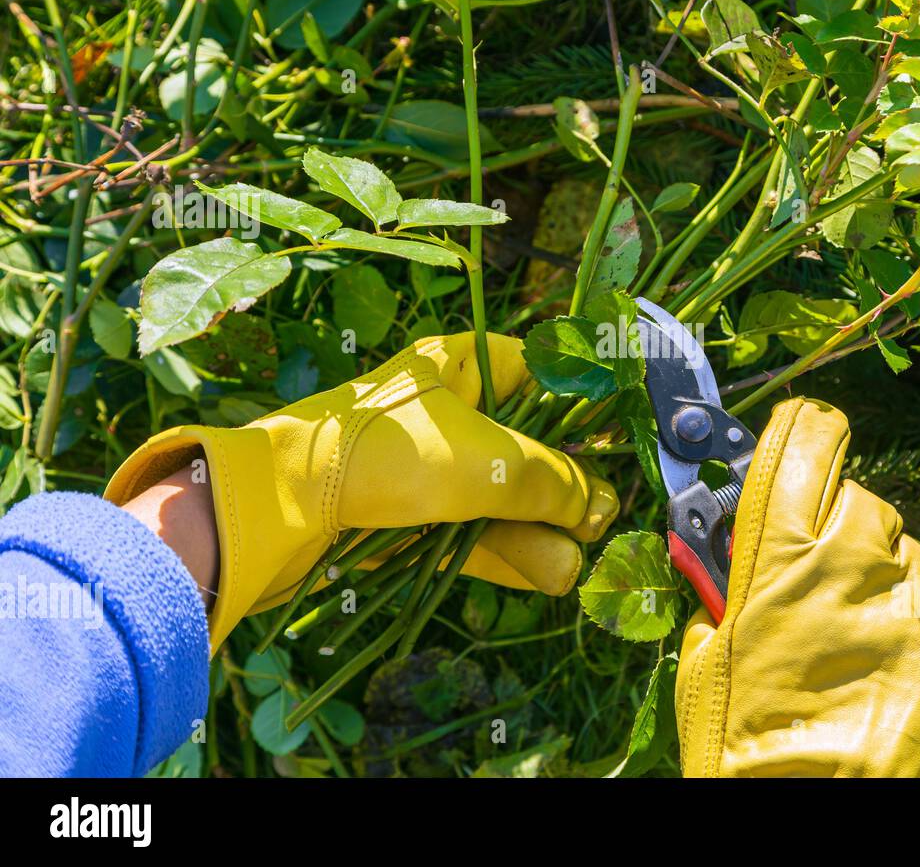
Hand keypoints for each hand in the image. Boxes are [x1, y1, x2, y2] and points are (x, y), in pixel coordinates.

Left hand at [105, 333, 618, 650]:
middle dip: (568, 485)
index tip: (620, 437)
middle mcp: (447, 411)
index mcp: (460, 366)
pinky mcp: (413, 519)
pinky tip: (552, 574)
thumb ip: (553, 482)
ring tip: (579, 559)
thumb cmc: (389, 455)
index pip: (539, 371)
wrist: (281, 508)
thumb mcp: (487, 463)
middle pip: (528, 444)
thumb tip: (600, 507)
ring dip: (544, 529)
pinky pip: (475, 532)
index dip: (583, 403)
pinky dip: (511, 552)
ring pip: (504, 497)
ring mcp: (428, 468)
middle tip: (602, 514)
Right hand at [674, 398, 919, 776]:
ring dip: (877, 573)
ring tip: (851, 638)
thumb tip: (725, 555)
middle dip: (832, 524)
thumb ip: (722, 589)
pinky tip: (887, 664)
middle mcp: (860, 560)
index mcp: (781, 556)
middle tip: (811, 576)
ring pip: (900, 546)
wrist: (830, 820)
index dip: (799, 435)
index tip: (796, 440)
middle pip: (854, 494)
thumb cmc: (752, 754)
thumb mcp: (706, 662)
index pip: (803, 439)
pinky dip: (913, 615)